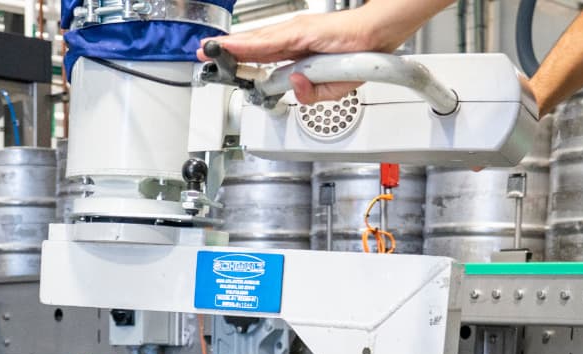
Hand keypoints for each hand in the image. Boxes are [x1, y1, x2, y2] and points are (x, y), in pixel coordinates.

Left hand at [198, 9, 405, 103]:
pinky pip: (269, 40)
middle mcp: (292, 40)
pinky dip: (249, 44)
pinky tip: (233, 46)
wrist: (377, 36)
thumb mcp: (332, 89)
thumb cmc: (358, 56)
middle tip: (205, 52)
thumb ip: (311, 94)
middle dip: (228, 51)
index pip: (262, 56)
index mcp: (297, 53)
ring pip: (256, 42)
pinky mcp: (300, 31)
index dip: (240, 59)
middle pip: (253, 47)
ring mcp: (294, 33)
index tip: (221, 61)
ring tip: (211, 49)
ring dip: (232, 47)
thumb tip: (294, 87)